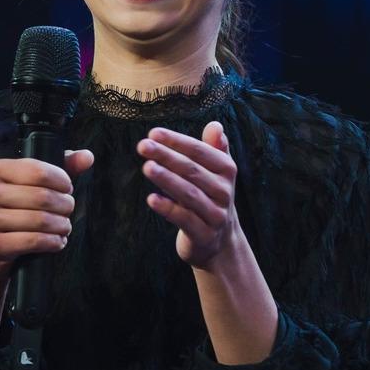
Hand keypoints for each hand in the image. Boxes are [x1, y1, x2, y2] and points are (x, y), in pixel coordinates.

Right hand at [0, 149, 93, 280]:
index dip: (61, 180)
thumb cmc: (15, 209)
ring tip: (64, 227)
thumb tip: (87, 157)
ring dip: (61, 225)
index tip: (67, 188)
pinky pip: (33, 241)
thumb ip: (61, 166)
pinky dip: (52, 242)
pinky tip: (57, 241)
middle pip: (42, 196)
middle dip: (64, 205)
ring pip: (40, 220)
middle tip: (68, 210)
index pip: (38, 170)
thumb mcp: (32, 184)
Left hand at [137, 121, 237, 266]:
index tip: (153, 133)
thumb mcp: (216, 173)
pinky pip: (185, 220)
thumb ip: (213, 149)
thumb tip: (215, 125)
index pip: (200, 151)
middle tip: (143, 146)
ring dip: (167, 179)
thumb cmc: (211, 198)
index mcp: (227, 170)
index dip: (177, 141)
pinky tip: (151, 199)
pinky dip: (169, 208)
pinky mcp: (204, 235)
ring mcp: (216, 215)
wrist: (220, 243)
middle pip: (192, 170)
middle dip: (167, 156)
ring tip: (147, 167)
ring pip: (189, 194)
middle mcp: (224, 191)